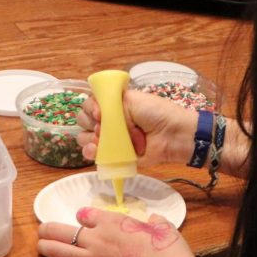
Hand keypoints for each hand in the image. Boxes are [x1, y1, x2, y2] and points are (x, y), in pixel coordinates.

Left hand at [37, 207, 213, 256]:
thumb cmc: (170, 250)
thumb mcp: (164, 227)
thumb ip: (154, 221)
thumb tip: (153, 219)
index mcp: (113, 222)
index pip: (84, 214)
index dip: (80, 217)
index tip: (81, 221)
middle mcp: (97, 238)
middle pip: (62, 230)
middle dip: (49, 229)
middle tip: (43, 230)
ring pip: (59, 251)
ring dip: (46, 247)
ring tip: (40, 246)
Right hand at [76, 91, 198, 166]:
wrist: (173, 135)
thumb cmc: (156, 113)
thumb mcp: (132, 99)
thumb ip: (110, 105)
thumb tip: (98, 117)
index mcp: (113, 105)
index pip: (90, 104)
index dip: (91, 108)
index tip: (100, 112)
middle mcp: (109, 121)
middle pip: (83, 121)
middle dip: (89, 122)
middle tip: (102, 124)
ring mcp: (111, 140)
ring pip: (84, 138)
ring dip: (88, 138)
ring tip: (100, 138)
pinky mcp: (114, 156)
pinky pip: (94, 156)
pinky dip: (91, 152)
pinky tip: (96, 149)